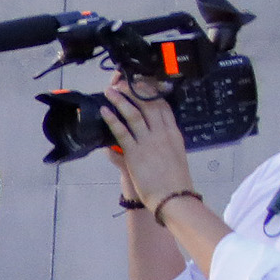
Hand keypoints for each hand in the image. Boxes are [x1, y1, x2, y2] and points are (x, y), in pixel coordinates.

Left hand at [101, 81, 192, 209]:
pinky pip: (122, 131)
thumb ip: (164, 143)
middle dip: (134, 91)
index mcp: (174, 133)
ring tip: (110, 91)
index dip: (151, 92)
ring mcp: (149, 141)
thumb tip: (155, 135)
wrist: (173, 197)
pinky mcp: (135, 152)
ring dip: (121, 100)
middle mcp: (162, 133)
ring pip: (134, 113)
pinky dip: (112, 119)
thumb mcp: (174, 155)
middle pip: (148, 104)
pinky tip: (105, 111)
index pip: (163, 106)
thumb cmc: (174, 180)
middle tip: (122, 82)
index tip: (141, 83)